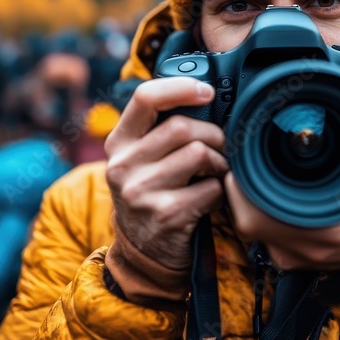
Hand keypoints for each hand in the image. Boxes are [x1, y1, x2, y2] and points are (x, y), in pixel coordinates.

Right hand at [104, 77, 228, 271]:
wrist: (144, 250)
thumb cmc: (154, 192)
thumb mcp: (142, 158)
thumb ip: (161, 128)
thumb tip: (206, 95)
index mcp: (118, 142)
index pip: (145, 97)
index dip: (180, 88)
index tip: (205, 92)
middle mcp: (122, 165)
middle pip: (181, 127)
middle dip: (212, 134)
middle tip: (220, 146)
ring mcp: (141, 192)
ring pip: (199, 154)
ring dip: (218, 163)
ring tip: (215, 172)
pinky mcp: (165, 215)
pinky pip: (210, 188)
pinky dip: (220, 192)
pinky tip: (210, 198)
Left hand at [224, 104, 339, 271]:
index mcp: (327, 232)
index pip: (256, 215)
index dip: (242, 186)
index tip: (242, 159)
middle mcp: (305, 250)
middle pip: (247, 217)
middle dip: (243, 185)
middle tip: (244, 155)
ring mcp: (295, 257)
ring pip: (251, 226)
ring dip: (248, 198)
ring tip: (251, 169)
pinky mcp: (290, 259)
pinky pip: (260, 234)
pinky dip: (258, 212)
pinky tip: (264, 191)